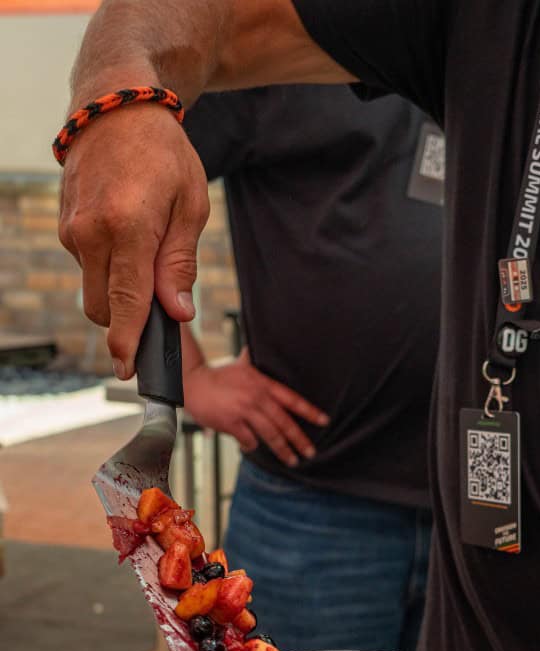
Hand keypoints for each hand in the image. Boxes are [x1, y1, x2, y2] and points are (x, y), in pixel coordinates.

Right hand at [59, 105, 209, 377]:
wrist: (115, 106)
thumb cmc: (163, 155)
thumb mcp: (191, 205)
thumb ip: (180, 263)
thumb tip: (177, 312)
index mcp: (127, 228)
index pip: (125, 302)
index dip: (126, 342)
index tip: (128, 370)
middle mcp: (91, 233)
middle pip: (102, 309)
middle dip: (126, 321)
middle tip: (159, 311)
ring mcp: (72, 230)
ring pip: (93, 290)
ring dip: (119, 291)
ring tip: (149, 252)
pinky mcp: (65, 227)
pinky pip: (88, 267)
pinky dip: (110, 268)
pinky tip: (129, 237)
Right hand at [184, 347, 328, 463]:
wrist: (192, 383)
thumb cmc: (218, 377)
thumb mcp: (242, 366)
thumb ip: (254, 361)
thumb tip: (260, 346)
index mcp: (263, 383)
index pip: (292, 399)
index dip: (309, 411)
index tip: (324, 421)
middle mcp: (256, 396)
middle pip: (284, 422)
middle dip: (300, 440)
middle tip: (311, 452)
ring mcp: (244, 410)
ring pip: (270, 434)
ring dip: (283, 450)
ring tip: (292, 460)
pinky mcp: (231, 422)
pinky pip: (248, 440)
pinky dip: (251, 445)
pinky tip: (250, 446)